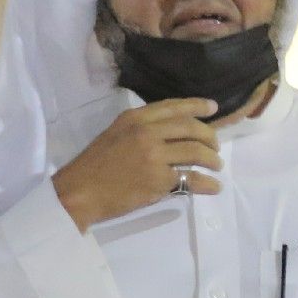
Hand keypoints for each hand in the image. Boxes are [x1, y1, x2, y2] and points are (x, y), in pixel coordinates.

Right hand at [51, 98, 220, 229]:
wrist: (80, 191)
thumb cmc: (96, 165)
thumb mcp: (116, 134)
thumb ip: (142, 129)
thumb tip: (172, 132)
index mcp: (135, 118)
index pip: (173, 107)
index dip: (197, 106)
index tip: (213, 107)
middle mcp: (146, 132)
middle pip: (191, 128)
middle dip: (210, 137)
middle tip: (215, 147)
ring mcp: (154, 155)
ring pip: (196, 152)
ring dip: (212, 160)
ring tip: (216, 166)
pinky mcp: (160, 180)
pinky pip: (193, 178)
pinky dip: (208, 183)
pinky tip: (214, 186)